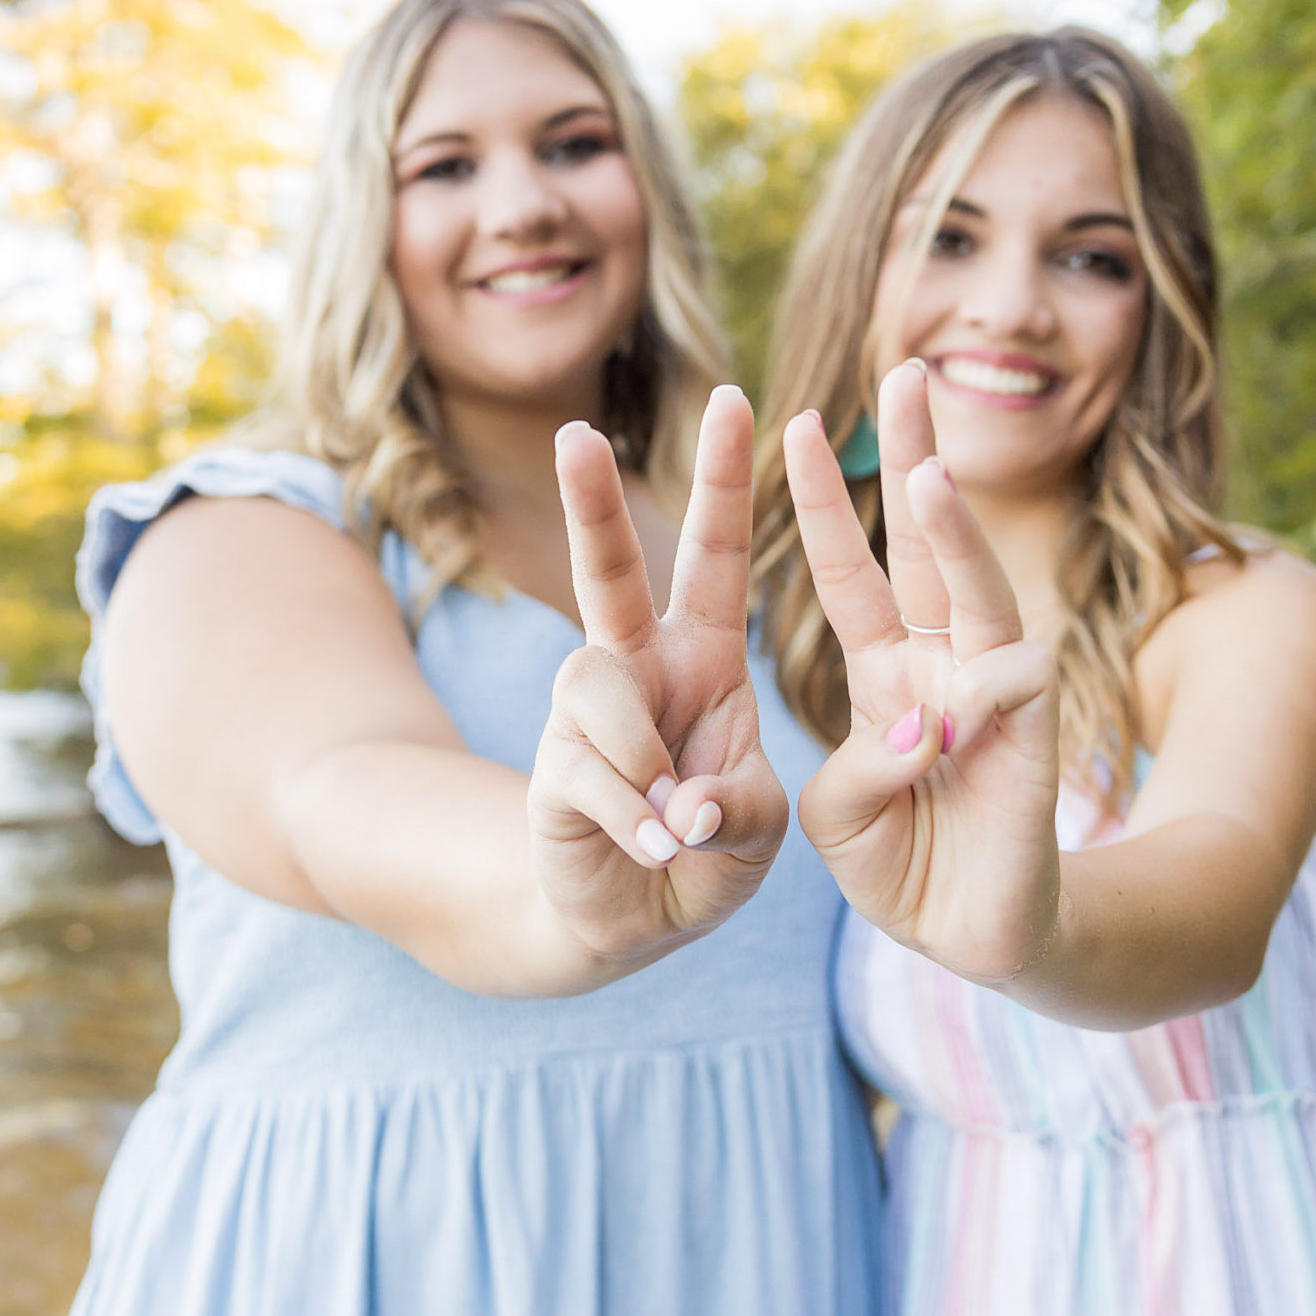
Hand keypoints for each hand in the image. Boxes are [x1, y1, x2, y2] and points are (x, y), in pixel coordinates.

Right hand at [528, 384, 789, 963]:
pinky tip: (656, 851)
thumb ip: (746, 804)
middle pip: (610, 571)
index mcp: (705, 655)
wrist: (634, 918)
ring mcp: (586, 716)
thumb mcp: (762, 824)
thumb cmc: (712, 849)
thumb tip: (688, 803)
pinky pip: (587, 773)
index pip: (714, 555)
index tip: (735, 397)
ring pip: (595, 685)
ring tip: (681, 827)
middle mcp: (639, 667)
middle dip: (592, 503)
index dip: (726, 481)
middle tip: (576, 434)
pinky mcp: (553, 769)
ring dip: (646, 760)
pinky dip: (634, 823)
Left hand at [783, 360, 1063, 984]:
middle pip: (925, 543)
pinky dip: (977, 693)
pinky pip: (1009, 680)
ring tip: (930, 473)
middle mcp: (940, 662)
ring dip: (954, 532)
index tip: (792, 423)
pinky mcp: (1033, 730)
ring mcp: (990, 690)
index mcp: (885, 671)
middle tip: (906, 369)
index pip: (852, 567)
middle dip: (914, 455)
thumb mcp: (834, 818)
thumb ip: (854, 772)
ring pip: (977, 587)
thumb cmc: (902, 868)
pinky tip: (948, 723)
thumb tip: (919, 730)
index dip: (824, 501)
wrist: (970, 937)